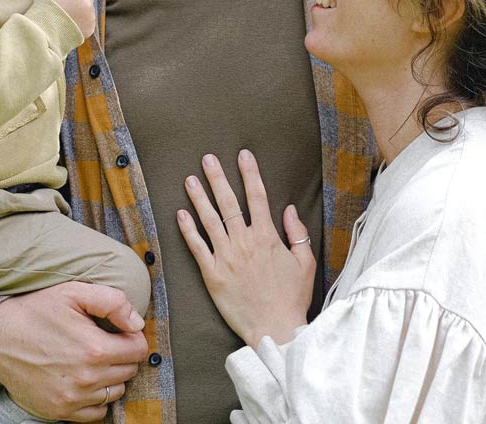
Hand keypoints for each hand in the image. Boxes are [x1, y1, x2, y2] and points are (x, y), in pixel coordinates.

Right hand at [0, 282, 147, 421]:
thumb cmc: (37, 311)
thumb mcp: (75, 292)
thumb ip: (113, 302)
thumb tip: (136, 322)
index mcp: (94, 349)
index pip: (139, 350)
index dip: (132, 337)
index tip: (120, 331)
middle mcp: (86, 379)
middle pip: (129, 371)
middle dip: (123, 355)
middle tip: (104, 341)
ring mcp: (72, 398)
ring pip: (116, 392)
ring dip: (112, 376)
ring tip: (93, 359)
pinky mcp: (59, 411)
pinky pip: (97, 413)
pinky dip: (97, 398)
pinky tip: (85, 379)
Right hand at [45, 0, 95, 37]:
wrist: (44, 35)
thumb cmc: (45, 11)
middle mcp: (87, 2)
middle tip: (66, 3)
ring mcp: (90, 16)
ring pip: (90, 6)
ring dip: (82, 7)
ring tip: (68, 15)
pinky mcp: (91, 27)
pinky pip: (90, 19)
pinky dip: (83, 20)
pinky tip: (71, 23)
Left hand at [177, 149, 314, 349]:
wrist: (275, 330)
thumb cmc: (292, 298)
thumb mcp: (305, 262)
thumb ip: (297, 233)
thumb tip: (289, 208)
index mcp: (267, 237)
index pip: (257, 196)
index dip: (249, 173)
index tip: (243, 154)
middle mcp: (244, 242)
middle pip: (229, 202)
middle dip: (217, 177)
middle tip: (207, 158)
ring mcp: (226, 257)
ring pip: (209, 220)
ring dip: (199, 198)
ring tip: (189, 179)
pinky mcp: (212, 274)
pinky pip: (197, 247)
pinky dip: (188, 230)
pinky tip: (180, 214)